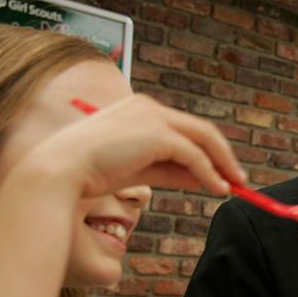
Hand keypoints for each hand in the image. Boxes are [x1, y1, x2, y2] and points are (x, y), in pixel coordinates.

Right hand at [21, 94, 245, 198]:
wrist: (59, 172)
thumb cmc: (89, 172)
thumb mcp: (137, 170)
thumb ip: (169, 170)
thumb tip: (203, 178)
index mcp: (138, 110)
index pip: (182, 129)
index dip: (206, 151)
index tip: (221, 172)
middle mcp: (148, 107)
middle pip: (200, 130)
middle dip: (222, 155)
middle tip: (238, 179)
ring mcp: (153, 117)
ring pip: (202, 138)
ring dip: (222, 163)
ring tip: (235, 186)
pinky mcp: (157, 133)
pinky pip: (193, 155)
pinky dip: (210, 172)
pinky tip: (218, 189)